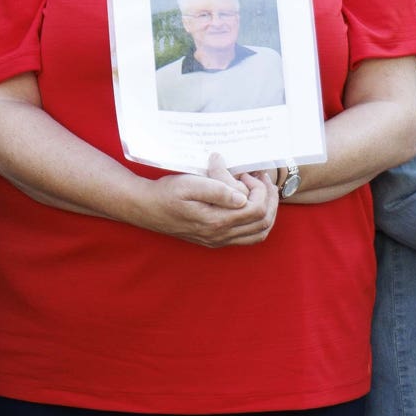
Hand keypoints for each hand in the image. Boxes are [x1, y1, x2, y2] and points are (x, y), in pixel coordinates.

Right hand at [141, 154, 277, 248]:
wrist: (147, 208)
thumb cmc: (167, 193)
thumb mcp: (190, 184)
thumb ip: (218, 190)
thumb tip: (243, 197)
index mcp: (216, 221)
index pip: (256, 209)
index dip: (259, 189)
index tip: (247, 174)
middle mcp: (220, 235)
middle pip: (263, 222)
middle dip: (269, 198)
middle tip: (262, 180)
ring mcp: (219, 240)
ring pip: (259, 233)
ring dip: (267, 211)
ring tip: (261, 192)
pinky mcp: (216, 240)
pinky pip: (248, 237)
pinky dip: (257, 222)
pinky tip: (250, 205)